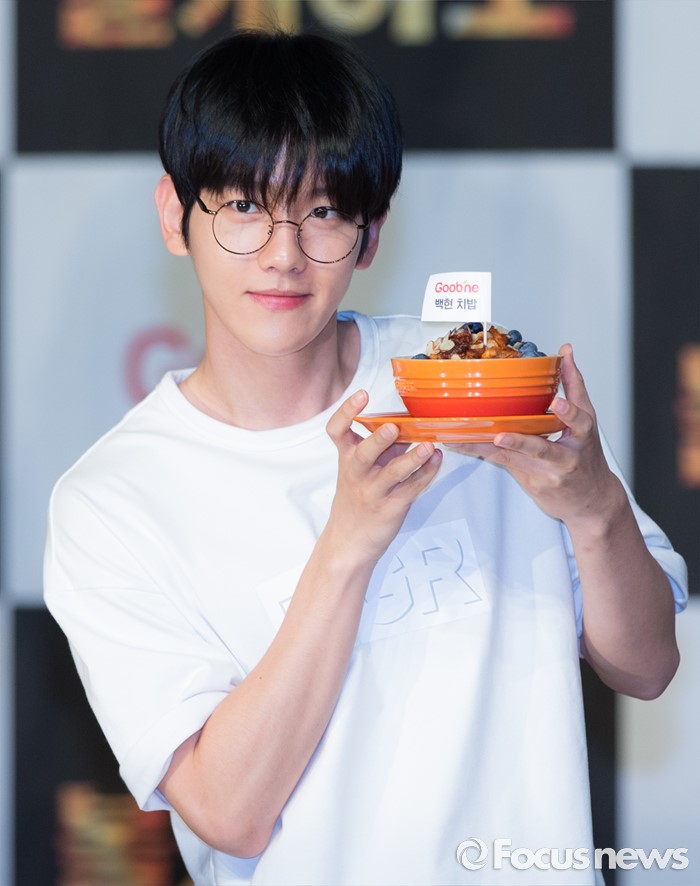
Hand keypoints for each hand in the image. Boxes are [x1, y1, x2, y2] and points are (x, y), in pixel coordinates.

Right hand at [326, 390, 442, 562]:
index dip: (346, 411)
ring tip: (428, 446)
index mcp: (346, 460)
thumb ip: (377, 449)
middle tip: (392, 428)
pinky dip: (427, 473)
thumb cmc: (356, 501)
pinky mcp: (392, 507)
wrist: (349, 543)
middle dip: (378, 440)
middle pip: (363, 453)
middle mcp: (357, 474)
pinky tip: (438, 460)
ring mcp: (374, 492)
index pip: (337, 431)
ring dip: (412, 458)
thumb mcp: (357, 472)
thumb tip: (406, 424)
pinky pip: (412, 488)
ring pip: (393, 473)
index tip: (361, 395)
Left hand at [446, 344, 618, 526]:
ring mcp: (546, 473)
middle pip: (542, 450)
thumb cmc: (586, 456)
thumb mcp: (586, 420)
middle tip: (502, 436)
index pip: (578, 421)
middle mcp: (565, 457)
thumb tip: (566, 350)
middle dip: (522, 443)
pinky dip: (481, 451)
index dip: (568, 412)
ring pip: (515, 460)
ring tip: (467, 439)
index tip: (557, 401)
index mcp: (581, 436)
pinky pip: (502, 463)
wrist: (589, 500)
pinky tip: (460, 442)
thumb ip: (574, 384)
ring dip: (489, 449)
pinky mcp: (531, 482)